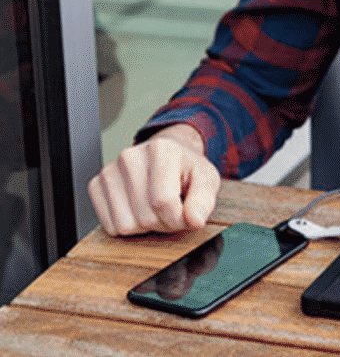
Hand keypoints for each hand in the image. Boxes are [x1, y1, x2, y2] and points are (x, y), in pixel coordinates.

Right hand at [88, 123, 220, 235]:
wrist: (167, 156)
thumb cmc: (186, 169)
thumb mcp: (207, 180)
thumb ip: (204, 200)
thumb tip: (194, 220)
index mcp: (161, 149)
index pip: (164, 202)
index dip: (179, 218)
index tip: (187, 214)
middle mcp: (130, 156)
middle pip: (145, 216)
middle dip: (164, 223)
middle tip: (172, 210)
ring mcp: (110, 170)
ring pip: (125, 224)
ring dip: (145, 227)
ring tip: (156, 209)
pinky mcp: (96, 185)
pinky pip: (109, 225)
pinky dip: (127, 225)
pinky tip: (139, 209)